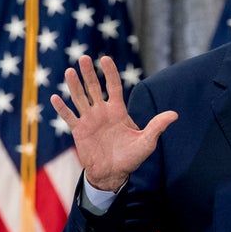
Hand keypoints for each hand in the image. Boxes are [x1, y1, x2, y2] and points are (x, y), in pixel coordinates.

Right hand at [50, 55, 177, 191]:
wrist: (113, 174)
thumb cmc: (131, 157)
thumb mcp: (147, 141)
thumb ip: (157, 126)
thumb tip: (175, 115)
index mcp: (118, 111)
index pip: (113, 86)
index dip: (110, 72)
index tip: (105, 59)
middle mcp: (102, 112)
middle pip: (94, 88)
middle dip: (89, 73)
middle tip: (84, 58)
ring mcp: (89, 120)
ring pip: (80, 99)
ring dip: (74, 85)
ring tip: (69, 71)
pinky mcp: (79, 131)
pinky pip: (69, 117)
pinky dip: (62, 109)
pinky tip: (55, 98)